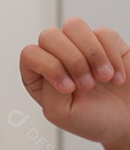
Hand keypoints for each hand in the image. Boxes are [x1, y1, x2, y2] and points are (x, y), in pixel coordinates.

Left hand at [20, 17, 129, 147]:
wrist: (129, 124)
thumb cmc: (93, 121)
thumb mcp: (60, 113)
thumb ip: (46, 89)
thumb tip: (55, 63)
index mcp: (39, 74)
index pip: (30, 53)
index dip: (50, 67)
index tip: (70, 89)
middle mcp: (56, 57)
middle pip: (49, 35)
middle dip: (72, 60)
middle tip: (89, 85)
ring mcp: (81, 47)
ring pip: (73, 25)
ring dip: (91, 54)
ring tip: (103, 78)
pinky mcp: (107, 43)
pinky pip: (103, 33)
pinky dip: (112, 57)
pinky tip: (117, 78)